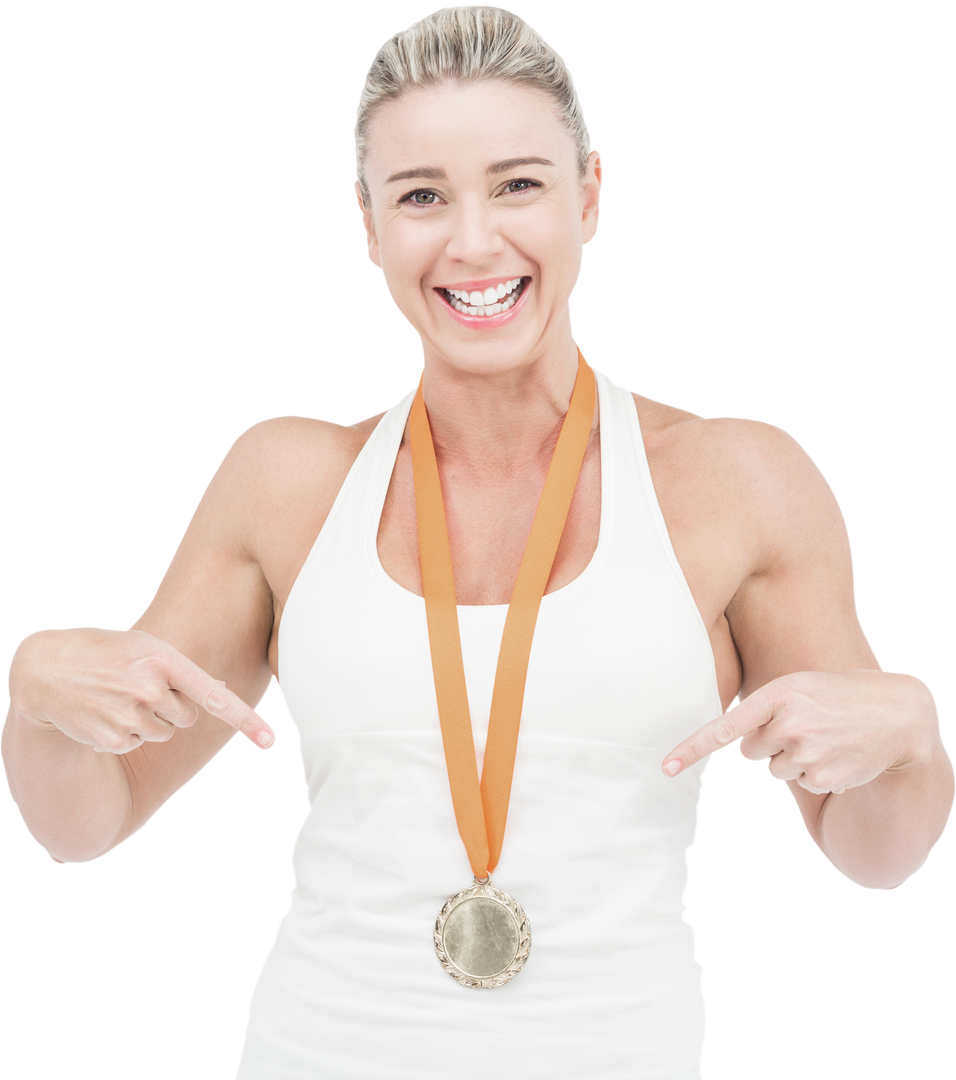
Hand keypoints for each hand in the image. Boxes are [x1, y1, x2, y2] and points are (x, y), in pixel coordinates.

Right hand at [10, 626, 277, 754]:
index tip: (269, 741)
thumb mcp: (144, 648)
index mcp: (162, 659)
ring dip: (146, 720)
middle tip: (137, 685)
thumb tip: (223, 697)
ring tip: (116, 696)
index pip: (212, 696)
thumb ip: (182, 672)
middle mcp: (149, 688)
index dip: (244, 720)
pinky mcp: (111, 738)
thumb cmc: (106, 652)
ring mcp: (129, 715)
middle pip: (186, 716)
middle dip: (169, 706)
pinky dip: (123, 733)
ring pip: (163, 732)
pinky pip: (136, 743)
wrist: (44, 668)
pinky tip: (101, 711)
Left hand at [662, 669, 935, 794]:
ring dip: (791, 759)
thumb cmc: (836, 695)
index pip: (725, 727)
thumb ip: (762, 708)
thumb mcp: (798, 686)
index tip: (666, 767)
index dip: (692, 749)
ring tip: (823, 737)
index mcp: (778, 694)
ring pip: (772, 770)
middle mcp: (790, 724)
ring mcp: (808, 753)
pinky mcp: (824, 777)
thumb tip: (735, 744)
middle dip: (767, 743)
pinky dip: (814, 773)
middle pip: (749, 752)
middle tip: (801, 725)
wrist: (897, 713)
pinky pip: (800, 783)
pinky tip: (837, 753)